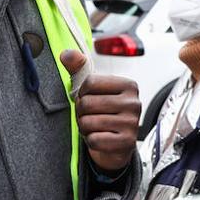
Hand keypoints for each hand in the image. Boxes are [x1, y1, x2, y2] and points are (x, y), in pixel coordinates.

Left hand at [61, 50, 139, 172]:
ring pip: (88, 122)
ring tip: (95, 127)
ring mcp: (132, 123)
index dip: (82, 93)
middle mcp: (134, 103)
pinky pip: (94, 139)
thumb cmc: (104, 113)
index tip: (90, 100)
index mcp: (128, 85)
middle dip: (81, 113)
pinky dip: (91, 141)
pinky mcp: (126, 142)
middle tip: (90, 117)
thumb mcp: (93, 89)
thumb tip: (65, 53)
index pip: (90, 82)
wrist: (118, 145)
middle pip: (87, 103)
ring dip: (85, 128)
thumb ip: (79, 68)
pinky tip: (100, 139)